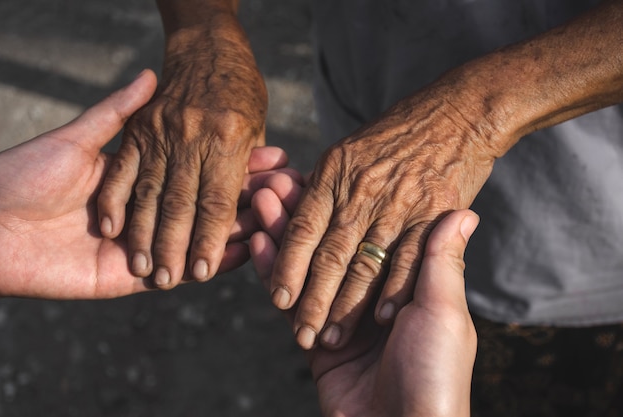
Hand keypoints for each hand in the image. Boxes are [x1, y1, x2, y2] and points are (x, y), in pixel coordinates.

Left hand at [0, 69, 285, 298]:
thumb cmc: (25, 175)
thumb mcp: (79, 139)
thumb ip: (118, 114)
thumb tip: (151, 76)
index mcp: (139, 180)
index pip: (198, 171)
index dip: (234, 163)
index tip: (272, 151)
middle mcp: (148, 213)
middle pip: (208, 205)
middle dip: (250, 195)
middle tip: (290, 186)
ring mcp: (144, 246)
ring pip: (203, 237)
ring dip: (243, 226)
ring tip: (281, 213)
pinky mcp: (133, 279)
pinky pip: (182, 272)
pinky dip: (216, 262)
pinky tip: (250, 247)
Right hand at [97, 6, 267, 289]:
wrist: (208, 46)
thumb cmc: (242, 91)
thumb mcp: (255, 127)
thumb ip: (247, 169)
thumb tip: (250, 214)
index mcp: (227, 139)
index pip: (217, 201)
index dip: (210, 240)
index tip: (201, 273)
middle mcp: (191, 136)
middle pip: (181, 202)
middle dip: (175, 246)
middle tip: (170, 280)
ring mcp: (159, 132)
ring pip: (149, 191)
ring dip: (144, 233)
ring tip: (141, 267)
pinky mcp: (136, 128)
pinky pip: (121, 168)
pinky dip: (115, 199)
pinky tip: (111, 229)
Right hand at [250, 176, 477, 416]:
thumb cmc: (437, 375)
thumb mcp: (445, 313)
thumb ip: (440, 262)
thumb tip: (465, 212)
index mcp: (404, 284)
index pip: (368, 229)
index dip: (344, 200)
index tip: (324, 168)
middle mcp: (371, 296)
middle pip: (331, 242)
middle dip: (304, 211)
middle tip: (279, 178)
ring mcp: (340, 317)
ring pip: (305, 264)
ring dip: (282, 231)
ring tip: (262, 197)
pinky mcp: (314, 342)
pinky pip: (289, 299)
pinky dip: (272, 269)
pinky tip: (257, 239)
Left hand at [266, 83, 495, 348]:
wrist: (460, 112)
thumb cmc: (399, 134)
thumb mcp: (350, 151)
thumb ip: (326, 189)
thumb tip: (295, 222)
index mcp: (335, 173)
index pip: (303, 228)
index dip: (287, 265)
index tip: (278, 301)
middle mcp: (362, 190)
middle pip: (330, 254)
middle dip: (313, 298)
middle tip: (300, 333)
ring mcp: (399, 203)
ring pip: (365, 262)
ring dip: (349, 304)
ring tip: (332, 337)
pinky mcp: (434, 213)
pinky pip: (411, 257)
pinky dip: (396, 287)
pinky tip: (382, 316)